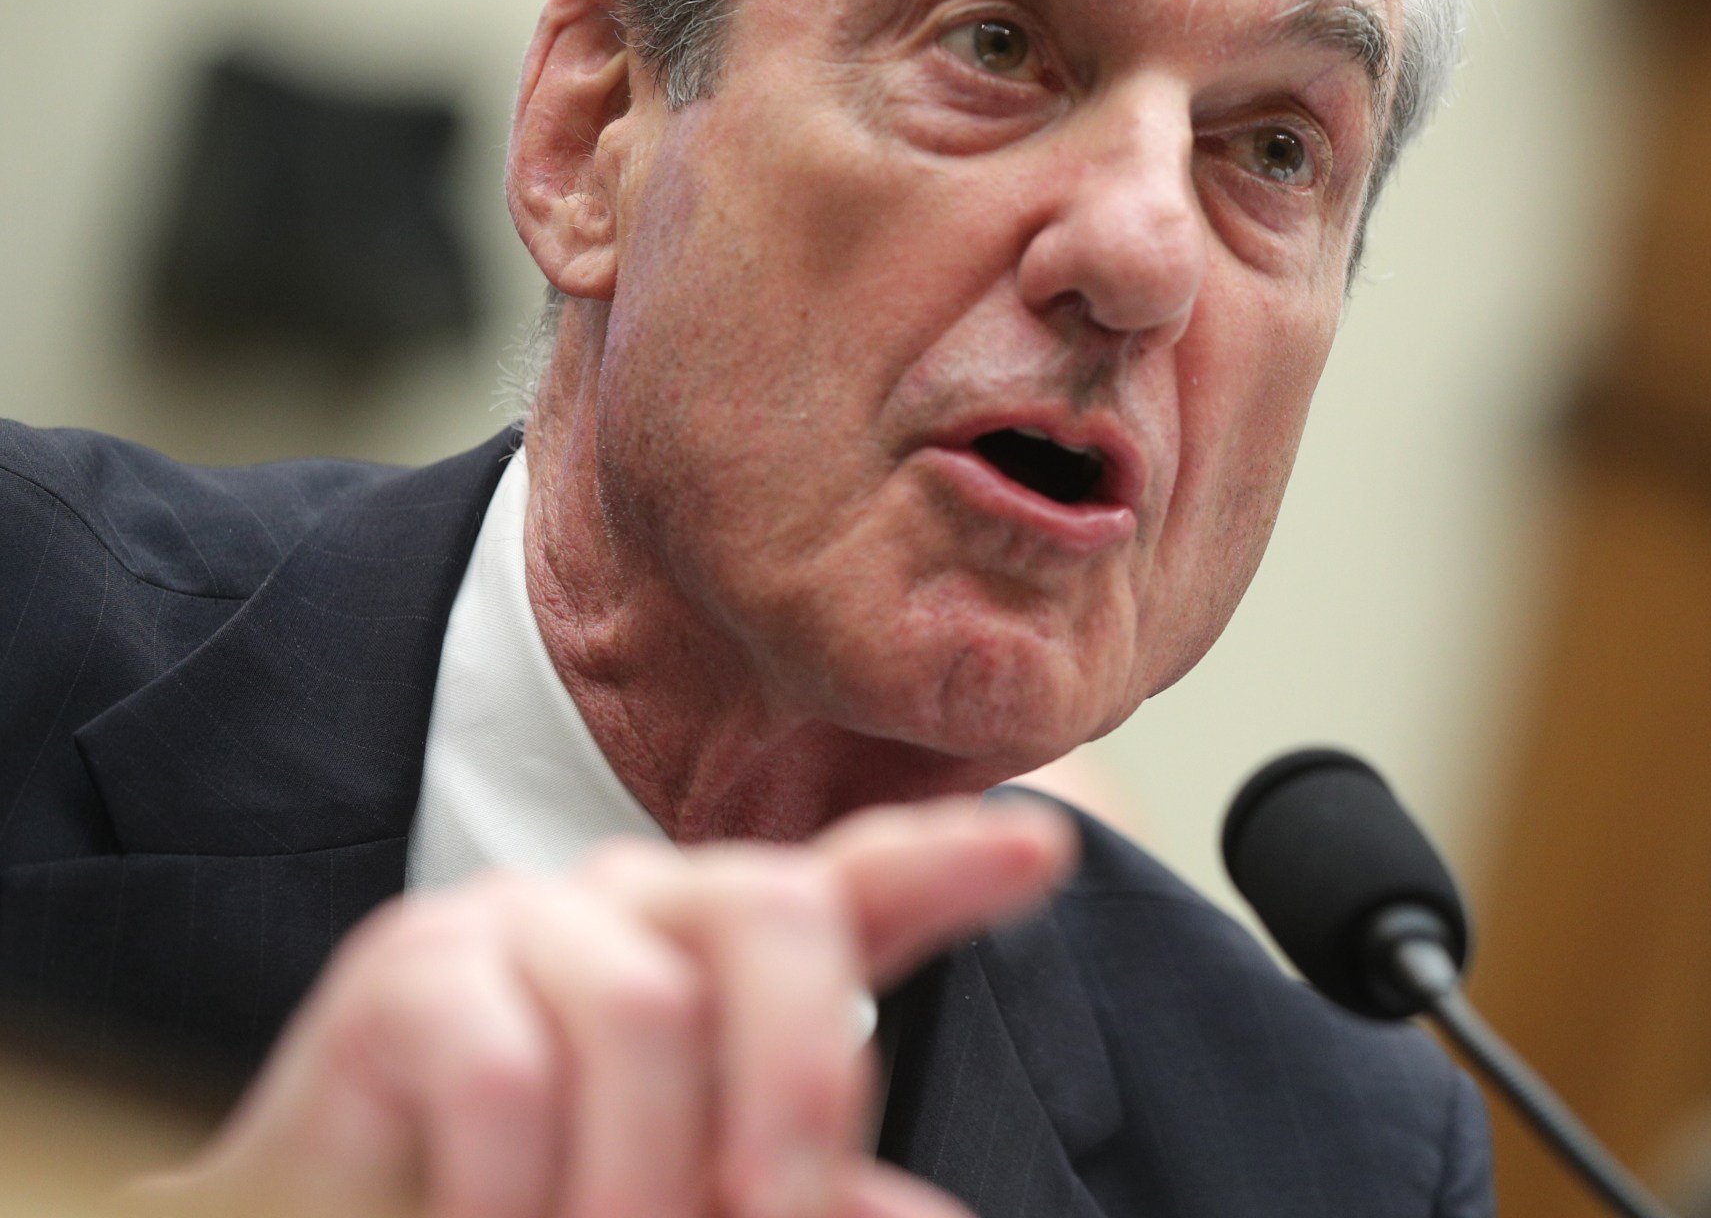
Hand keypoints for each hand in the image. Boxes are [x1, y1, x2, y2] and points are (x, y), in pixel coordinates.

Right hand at [127, 797, 1074, 1217]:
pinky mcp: (406, 972)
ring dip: (644, 1178)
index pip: (856, 883)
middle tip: (774, 1213)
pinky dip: (518, 1198)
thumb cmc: (549, 1199)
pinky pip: (503, 1077)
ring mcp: (522, 918)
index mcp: (733, 956)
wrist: (344, 1215)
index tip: (1041, 854)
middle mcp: (643, 905)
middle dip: (800, 1072)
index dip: (948, 864)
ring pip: (646, 1012)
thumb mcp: (699, 1200)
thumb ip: (810, 1196)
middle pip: (774, 906)